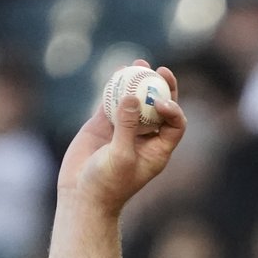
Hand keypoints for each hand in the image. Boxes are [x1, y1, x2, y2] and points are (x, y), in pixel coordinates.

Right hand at [57, 60, 184, 214]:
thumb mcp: (121, 157)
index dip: (174, 109)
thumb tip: (131, 96)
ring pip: (136, 102)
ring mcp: (124, 130)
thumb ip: (126, 127)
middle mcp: (145, 138)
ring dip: (139, 83)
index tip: (162, 101)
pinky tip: (118, 72)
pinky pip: (112, 102)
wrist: (81, 195)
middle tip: (160, 70)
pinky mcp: (103, 125)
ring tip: (138, 63)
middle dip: (163, 88)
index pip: (175, 124)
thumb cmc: (107, 184)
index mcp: (158, 150)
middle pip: (160, 108)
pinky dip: (116, 88)